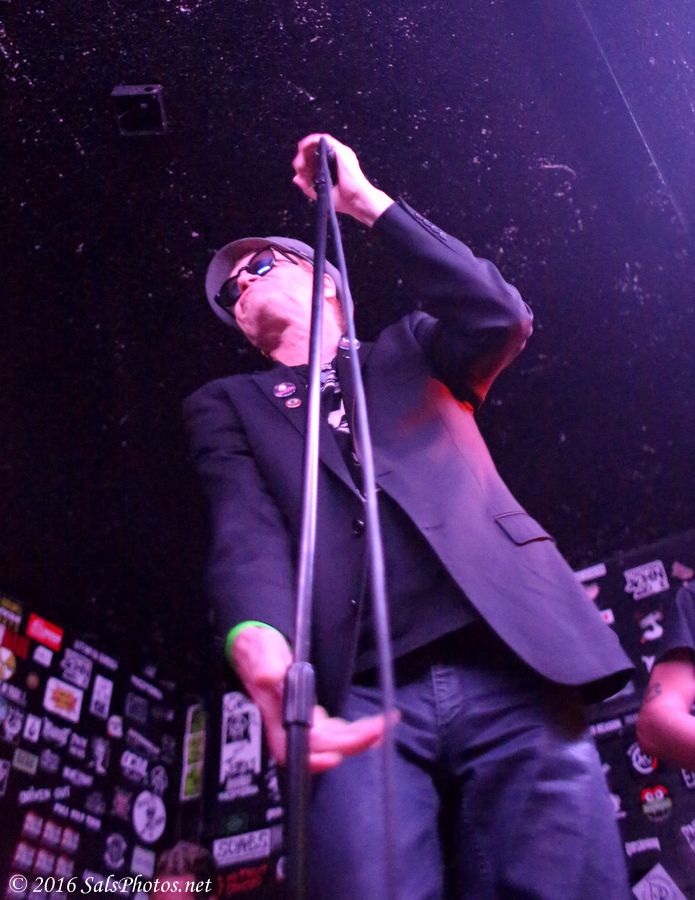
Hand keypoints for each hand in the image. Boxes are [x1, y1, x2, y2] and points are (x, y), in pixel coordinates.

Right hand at [232, 625, 394, 771]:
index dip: (312, 759)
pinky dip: (355, 732)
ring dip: (359, 737)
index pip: (290, 748)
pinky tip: (373, 727)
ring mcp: (304, 722)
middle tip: (379, 728)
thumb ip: (264, 663)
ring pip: (332, 741)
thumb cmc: (257, 651)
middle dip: (351, 742)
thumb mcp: (260, 652)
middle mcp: (291, 724)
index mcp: (275, 715)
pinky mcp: (313, 716)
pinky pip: (336, 732)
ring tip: (384, 725)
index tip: (334, 758)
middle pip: (321, 747)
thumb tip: (268, 676)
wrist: (257, 650)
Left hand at [292, 133, 392, 226]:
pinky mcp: (340, 150)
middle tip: (298, 166)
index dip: (304, 163)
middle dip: (303, 157)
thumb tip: (295, 178)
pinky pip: (324, 139)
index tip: (300, 172)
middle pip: (315, 150)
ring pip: (318, 143)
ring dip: (306, 149)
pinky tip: (303, 147)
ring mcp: (339, 153)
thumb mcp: (320, 192)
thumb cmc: (345, 200)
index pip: (315, 159)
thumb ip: (307, 185)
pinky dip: (311, 140)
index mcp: (333, 166)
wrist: (357, 201)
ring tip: (300, 159)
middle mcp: (337, 158)